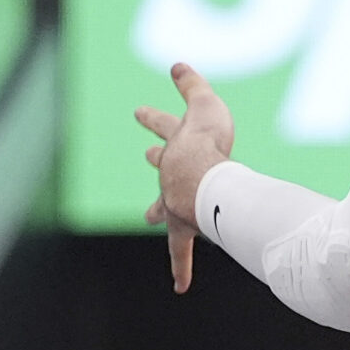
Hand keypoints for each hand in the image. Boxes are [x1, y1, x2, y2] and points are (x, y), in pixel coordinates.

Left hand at [135, 62, 235, 293]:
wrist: (205, 182)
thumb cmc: (210, 146)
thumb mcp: (204, 106)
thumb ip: (191, 85)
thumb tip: (175, 62)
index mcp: (175, 148)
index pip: (163, 127)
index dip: (153, 118)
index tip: (139, 112)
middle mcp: (170, 175)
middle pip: (161, 165)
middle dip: (157, 159)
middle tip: (150, 156)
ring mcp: (174, 202)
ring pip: (164, 208)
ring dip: (159, 211)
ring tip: (151, 217)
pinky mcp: (185, 227)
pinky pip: (180, 252)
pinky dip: (180, 268)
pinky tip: (178, 287)